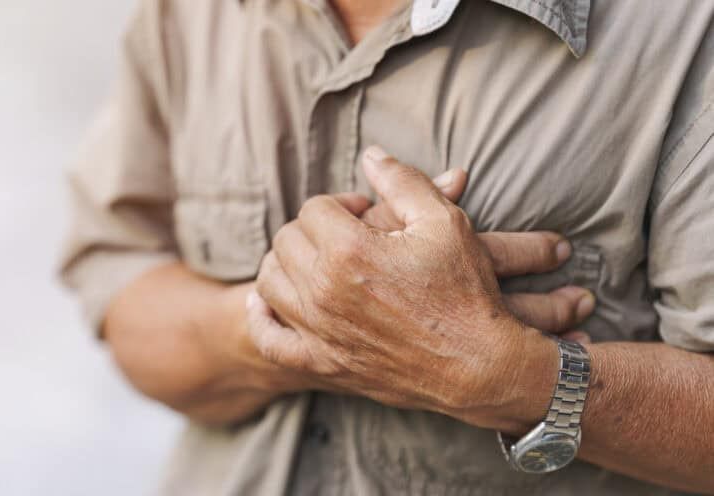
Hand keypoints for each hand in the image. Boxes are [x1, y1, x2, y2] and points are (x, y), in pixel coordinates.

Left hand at [249, 146, 565, 430]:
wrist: (480, 367)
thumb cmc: (466, 292)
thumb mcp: (444, 222)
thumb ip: (402, 181)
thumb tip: (371, 154)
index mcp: (349, 250)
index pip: (315, 207)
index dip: (342, 204)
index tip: (366, 214)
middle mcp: (323, 291)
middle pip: (287, 240)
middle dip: (314, 229)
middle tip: (348, 236)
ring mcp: (319, 331)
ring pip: (270, 281)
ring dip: (288, 264)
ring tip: (318, 262)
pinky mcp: (321, 363)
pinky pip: (269, 339)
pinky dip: (262, 318)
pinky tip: (270, 303)